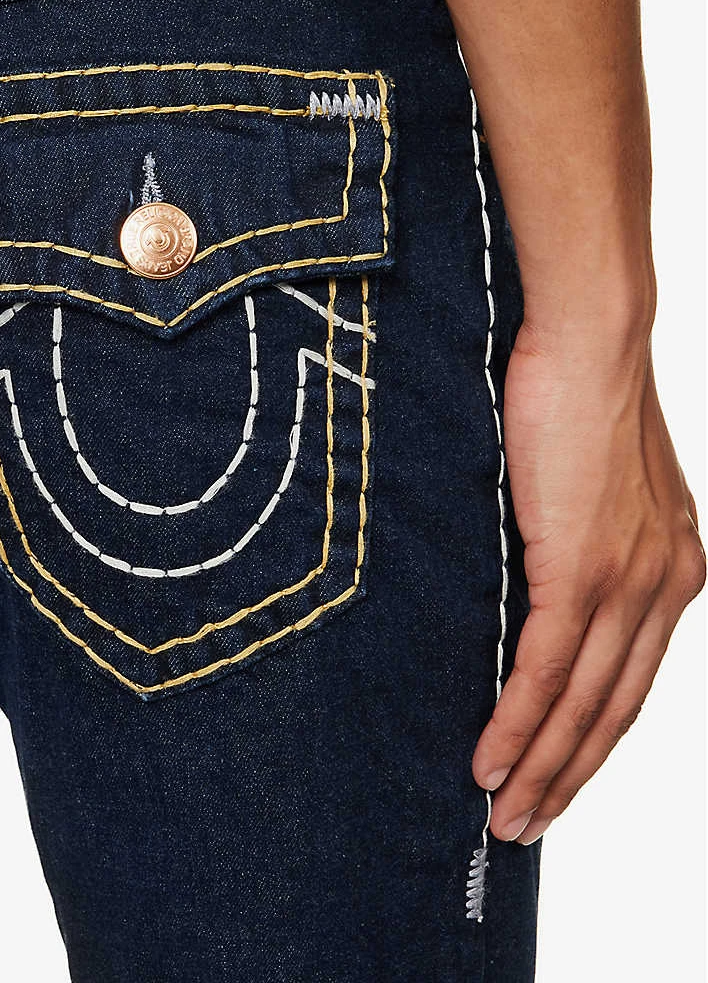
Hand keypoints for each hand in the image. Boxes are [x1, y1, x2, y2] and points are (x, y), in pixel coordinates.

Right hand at [472, 318, 704, 843]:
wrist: (592, 338)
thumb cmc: (580, 391)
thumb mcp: (597, 482)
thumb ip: (586, 537)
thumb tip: (539, 576)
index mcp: (675, 568)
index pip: (635, 680)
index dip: (595, 742)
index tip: (558, 780)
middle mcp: (666, 586)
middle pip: (616, 711)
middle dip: (570, 778)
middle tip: (527, 828)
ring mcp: (628, 581)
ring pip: (584, 704)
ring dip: (542, 770)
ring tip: (506, 817)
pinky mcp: (583, 568)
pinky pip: (548, 669)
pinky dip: (518, 724)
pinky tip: (491, 762)